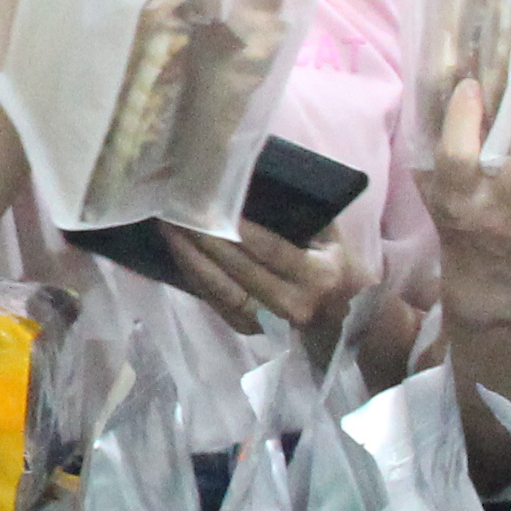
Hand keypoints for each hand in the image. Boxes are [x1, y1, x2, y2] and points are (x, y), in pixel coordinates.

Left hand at [154, 216, 356, 339]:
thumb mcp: (329, 236)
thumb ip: (300, 212)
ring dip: (191, 260)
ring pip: (221, 291)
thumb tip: (252, 179)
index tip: (213, 207)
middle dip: (206, 240)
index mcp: (317, 275)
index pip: (272, 251)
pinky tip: (178, 253)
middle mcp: (293, 304)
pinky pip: (214, 302)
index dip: (241, 231)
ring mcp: (269, 323)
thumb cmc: (333, 263)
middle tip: (179, 212)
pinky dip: (194, 276)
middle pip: (240, 271)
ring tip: (169, 230)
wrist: (341, 315)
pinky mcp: (249, 330)